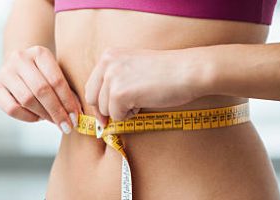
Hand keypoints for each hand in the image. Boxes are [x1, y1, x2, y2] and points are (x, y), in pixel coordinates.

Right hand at [0, 46, 81, 133]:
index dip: (67, 101)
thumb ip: (67, 91)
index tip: (75, 117)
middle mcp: (19, 58)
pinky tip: (38, 117)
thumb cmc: (44, 74)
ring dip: (43, 115)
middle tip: (67, 125)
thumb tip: (77, 114)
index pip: (56, 80)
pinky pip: (12, 109)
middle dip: (56, 111)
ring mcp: (4, 72)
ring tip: (54, 121)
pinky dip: (27, 117)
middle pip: (41, 90)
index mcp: (39, 52)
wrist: (19, 67)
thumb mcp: (57, 74)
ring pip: (26, 100)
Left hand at [85, 48, 208, 121]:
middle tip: (120, 115)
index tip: (104, 115)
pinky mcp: (119, 93)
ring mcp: (112, 78)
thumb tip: (101, 108)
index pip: (91, 85)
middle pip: (93, 98)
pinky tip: (144, 103)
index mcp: (109, 55)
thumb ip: (116, 79)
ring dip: (122, 111)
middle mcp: (106, 63)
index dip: (98, 102)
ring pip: (105, 110)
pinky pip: (117, 116)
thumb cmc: (167, 72)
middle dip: (105, 110)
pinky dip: (130, 116)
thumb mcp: (133, 67)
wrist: (187, 71)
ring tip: (142, 100)